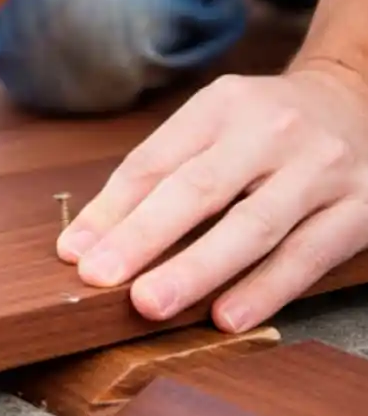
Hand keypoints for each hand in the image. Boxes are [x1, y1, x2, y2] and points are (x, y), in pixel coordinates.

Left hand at [57, 65, 367, 332]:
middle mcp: (272, 131)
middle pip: (199, 190)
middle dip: (145, 237)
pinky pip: (308, 255)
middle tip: (102, 278)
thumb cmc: (264, 127)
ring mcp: (321, 170)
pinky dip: (266, 288)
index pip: (155, 162)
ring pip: (253, 226)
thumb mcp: (210, 128)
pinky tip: (228, 316)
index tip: (75, 254)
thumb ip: (152, 178)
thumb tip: (83, 243)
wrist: (358, 100)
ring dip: (198, 269)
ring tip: (152, 303)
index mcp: (222, 105)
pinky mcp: (362, 208)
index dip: (111, 210)